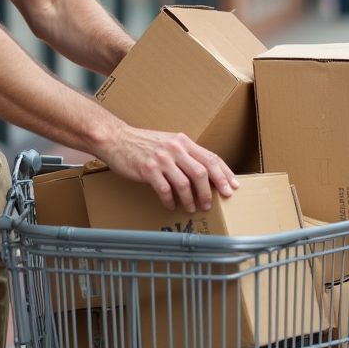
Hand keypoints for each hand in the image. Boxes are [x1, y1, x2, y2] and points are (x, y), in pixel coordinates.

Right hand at [99, 126, 239, 211]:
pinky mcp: (148, 169)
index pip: (211, 157)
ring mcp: (161, 159)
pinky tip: (171, 206)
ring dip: (191, 199)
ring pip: (185, 183)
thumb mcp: (168, 142)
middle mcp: (175, 148)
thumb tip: (204, 173)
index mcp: (183, 141)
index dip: (224, 174)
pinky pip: (165, 190)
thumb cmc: (143, 143)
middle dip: (210, 191)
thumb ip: (185, 154)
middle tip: (211, 203)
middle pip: (202, 172)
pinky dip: (171, 201)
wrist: (116, 139)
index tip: (232, 187)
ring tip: (193, 208)